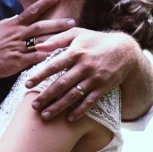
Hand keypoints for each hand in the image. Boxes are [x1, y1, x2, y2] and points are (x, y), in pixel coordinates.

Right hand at [0, 0, 75, 80]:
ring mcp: (19, 48)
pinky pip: (37, 58)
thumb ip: (8, 24)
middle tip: (72, 21)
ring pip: (42, 41)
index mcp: (12, 25)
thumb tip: (16, 19)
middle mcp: (18, 34)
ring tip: (71, 38)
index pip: (32, 10)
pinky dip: (48, 56)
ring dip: (58, 39)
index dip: (45, 2)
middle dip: (58, 23)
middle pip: (41, 26)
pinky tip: (59, 56)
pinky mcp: (19, 61)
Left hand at [24, 29, 140, 120]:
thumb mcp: (77, 33)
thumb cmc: (96, 40)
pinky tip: (69, 118)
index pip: (53, 65)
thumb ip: (56, 39)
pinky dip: (80, 111)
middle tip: (33, 106)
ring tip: (45, 115)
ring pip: (73, 95)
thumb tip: (37, 46)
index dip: (39, 75)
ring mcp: (94, 78)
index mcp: (76, 52)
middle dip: (46, 96)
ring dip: (58, 107)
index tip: (27, 85)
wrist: (125, 50)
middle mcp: (84, 66)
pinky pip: (90, 101)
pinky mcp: (103, 87)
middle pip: (61, 84)